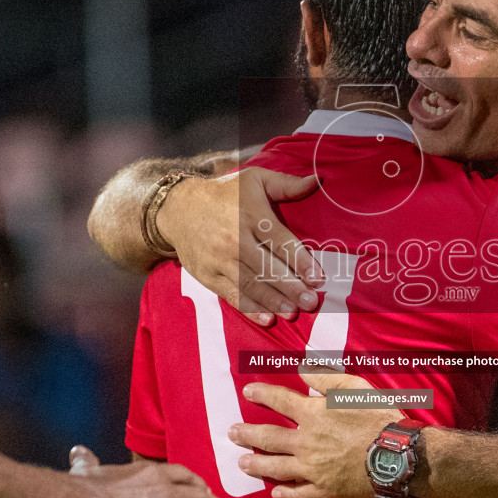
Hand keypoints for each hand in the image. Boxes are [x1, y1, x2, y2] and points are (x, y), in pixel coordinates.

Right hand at [155, 167, 324, 325]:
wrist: (179, 207)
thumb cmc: (225, 193)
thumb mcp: (255, 179)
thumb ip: (287, 183)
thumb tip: (317, 180)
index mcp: (251, 215)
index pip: (280, 242)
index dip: (301, 262)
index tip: (318, 278)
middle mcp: (235, 239)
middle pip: (267, 268)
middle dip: (292, 287)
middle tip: (311, 302)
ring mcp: (219, 259)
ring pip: (250, 285)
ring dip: (274, 301)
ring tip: (293, 313)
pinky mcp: (208, 275)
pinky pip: (232, 295)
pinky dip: (250, 308)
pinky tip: (267, 318)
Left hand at [231, 368, 400, 497]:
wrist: (397, 455)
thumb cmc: (378, 418)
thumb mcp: (354, 388)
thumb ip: (325, 377)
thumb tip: (302, 366)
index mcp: (313, 415)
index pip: (279, 401)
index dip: (262, 394)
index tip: (247, 391)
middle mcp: (306, 443)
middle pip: (268, 438)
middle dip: (247, 434)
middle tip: (231, 433)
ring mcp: (313, 469)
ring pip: (276, 468)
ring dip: (256, 465)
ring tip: (241, 464)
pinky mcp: (325, 490)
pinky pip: (299, 494)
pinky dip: (285, 493)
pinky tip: (275, 493)